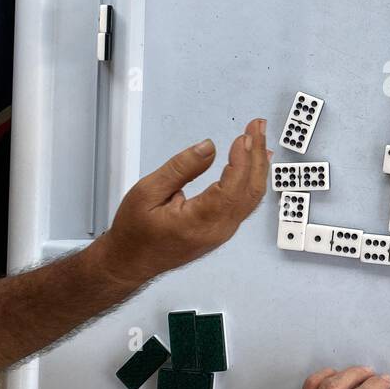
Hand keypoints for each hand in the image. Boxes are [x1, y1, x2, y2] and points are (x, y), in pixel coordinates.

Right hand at [96, 119, 268, 285]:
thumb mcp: (146, 193)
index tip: (244, 137)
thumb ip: (180, 169)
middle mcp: (217, 230)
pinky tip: (256, 163)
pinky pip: (245, 202)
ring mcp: (223, 231)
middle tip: (257, 126)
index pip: (232, 189)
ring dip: (258, 164)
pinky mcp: (223, 229)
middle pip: (250, 190)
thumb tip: (208, 147)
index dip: (242, 160)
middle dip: (257, 155)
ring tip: (259, 137)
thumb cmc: (134, 233)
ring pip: (252, 196)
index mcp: (198, 223)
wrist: (130, 261)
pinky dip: (253, 178)